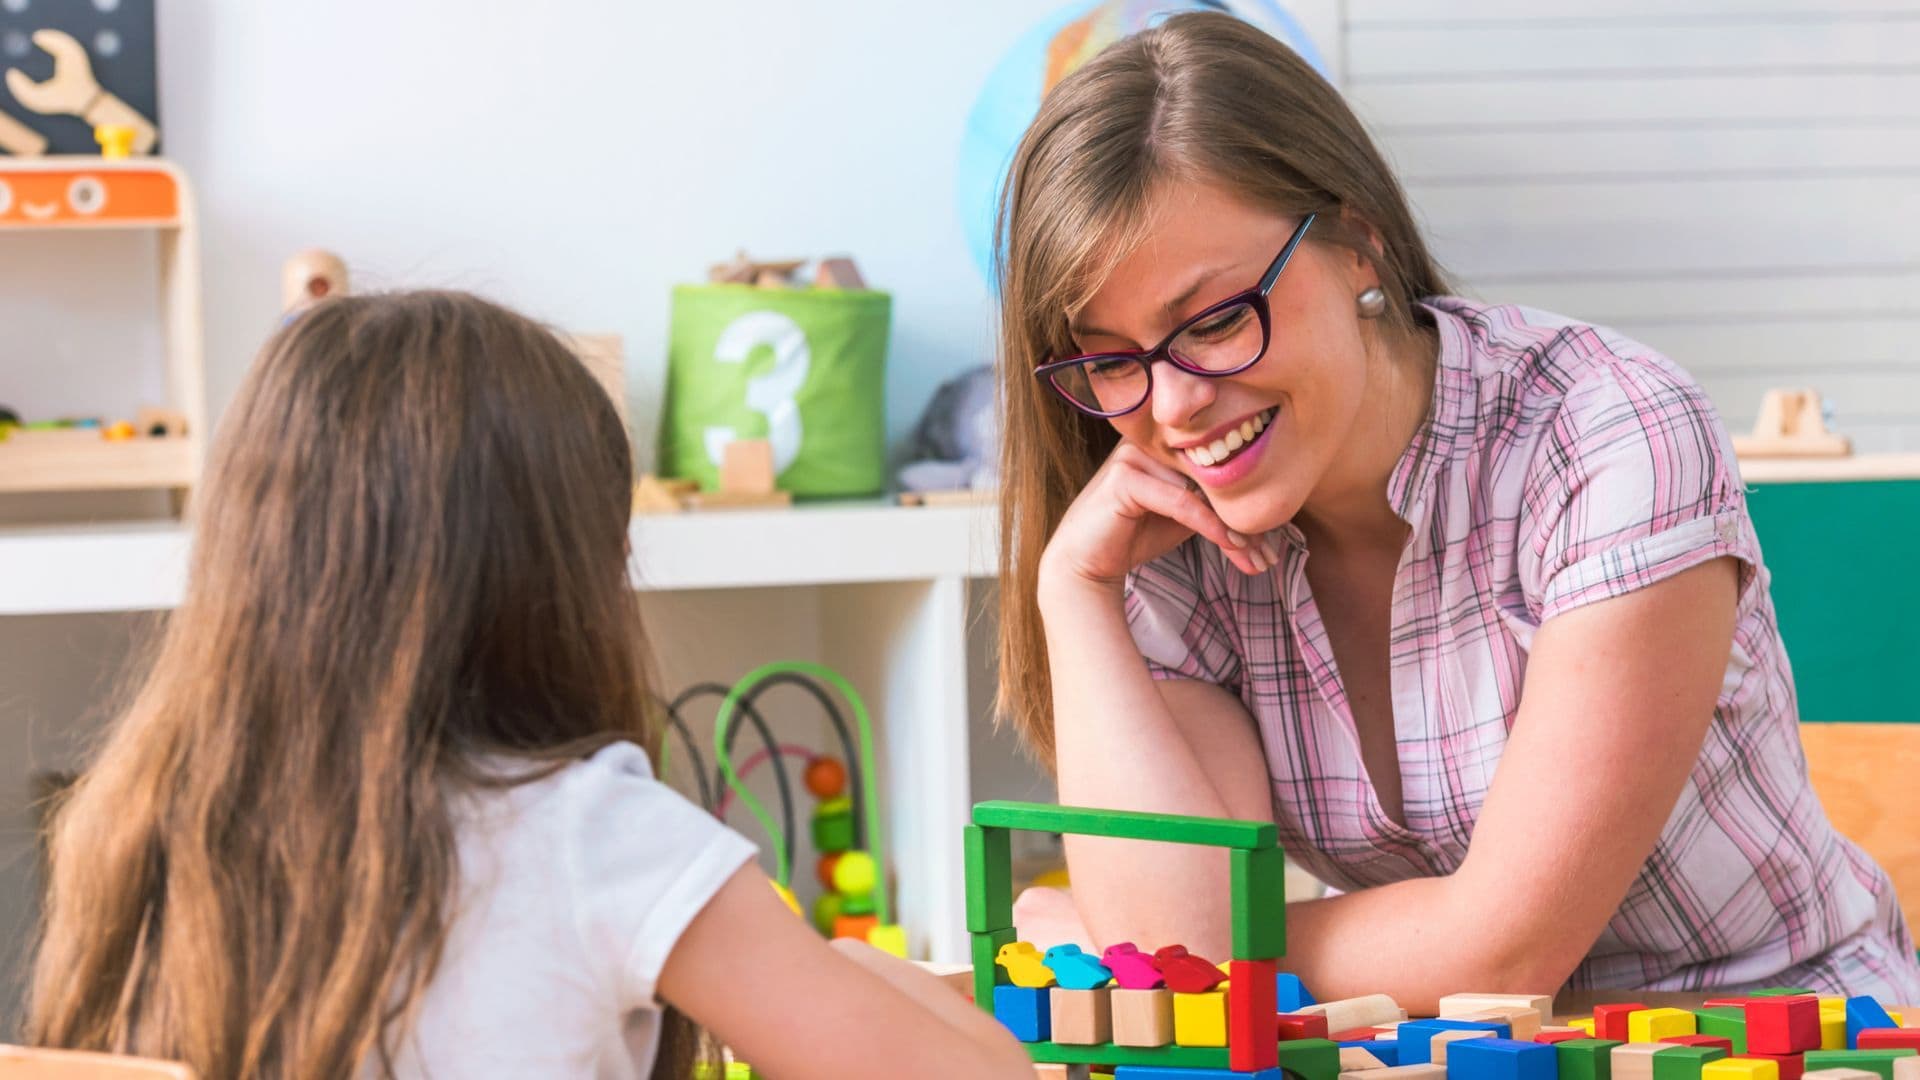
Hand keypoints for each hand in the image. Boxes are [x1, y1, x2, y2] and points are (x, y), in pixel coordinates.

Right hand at [1040, 443, 1275, 594]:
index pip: (1217, 465)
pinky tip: (1231, 544)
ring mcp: (1135, 455)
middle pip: (1214, 475)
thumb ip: (1211, 499)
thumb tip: (1264, 507)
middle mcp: (1150, 440)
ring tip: (1257, 558)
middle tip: (1270, 556)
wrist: (1086, 563)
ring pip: (1202, 490)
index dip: (1247, 502)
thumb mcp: (1183, 514)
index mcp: (1164, 440)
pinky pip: (1181, 502)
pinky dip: (1210, 526)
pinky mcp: (1125, 478)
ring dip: (1235, 528)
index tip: (1271, 543)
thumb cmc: (1133, 534)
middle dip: (1246, 520)